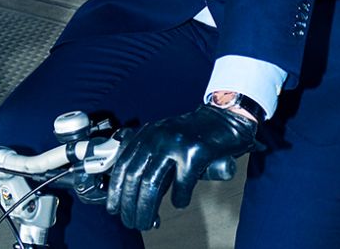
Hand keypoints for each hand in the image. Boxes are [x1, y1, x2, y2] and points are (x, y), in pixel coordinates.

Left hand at [105, 103, 258, 229]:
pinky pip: (181, 184)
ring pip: (152, 184)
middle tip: (132, 222)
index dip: (116, 190)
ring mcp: (176, 143)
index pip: (123, 164)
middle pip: (135, 177)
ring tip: (149, 222)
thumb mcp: (166, 141)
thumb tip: (137, 201)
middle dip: (130, 205)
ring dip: (148, 209)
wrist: (226, 117)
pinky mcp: (195, 152)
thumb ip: (152, 163)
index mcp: (148, 134)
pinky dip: (179, 199)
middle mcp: (158, 136)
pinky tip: (180, 203)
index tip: (113, 208)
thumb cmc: (195, 136)